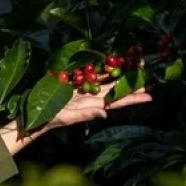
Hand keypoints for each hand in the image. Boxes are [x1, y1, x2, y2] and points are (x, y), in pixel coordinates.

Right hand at [0, 81, 151, 154]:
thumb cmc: (48, 119)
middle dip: (133, 87)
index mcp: (93, 106)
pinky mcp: (75, 86)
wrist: (33, 116)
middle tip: (152, 81)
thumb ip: (86, 114)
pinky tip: (113, 66)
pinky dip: (103, 71)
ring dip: (122, 78)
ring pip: (107, 83)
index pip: (118, 102)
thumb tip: (106, 113)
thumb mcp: (67, 118)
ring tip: (137, 72)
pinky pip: (92, 77)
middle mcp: (92, 98)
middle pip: (117, 91)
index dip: (133, 98)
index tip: (150, 96)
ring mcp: (84, 92)